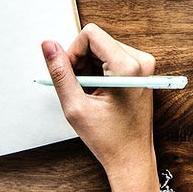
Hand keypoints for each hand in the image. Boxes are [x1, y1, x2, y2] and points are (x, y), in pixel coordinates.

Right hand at [41, 23, 160, 191]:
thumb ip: (60, 73)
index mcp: (128, 67)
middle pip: (97, 40)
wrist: (132, 158)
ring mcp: (144, 64)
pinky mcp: (142, 69)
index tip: (71, 75)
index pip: (91, 34)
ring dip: (90, 67)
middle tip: (80, 89)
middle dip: (81, 61)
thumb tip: (48, 45)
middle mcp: (141, 61)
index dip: (73, 52)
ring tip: (90, 94)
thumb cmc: (109, 139)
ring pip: (103, 48)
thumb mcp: (75, 106)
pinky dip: (100, 71)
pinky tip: (99, 92)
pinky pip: (112, 56)